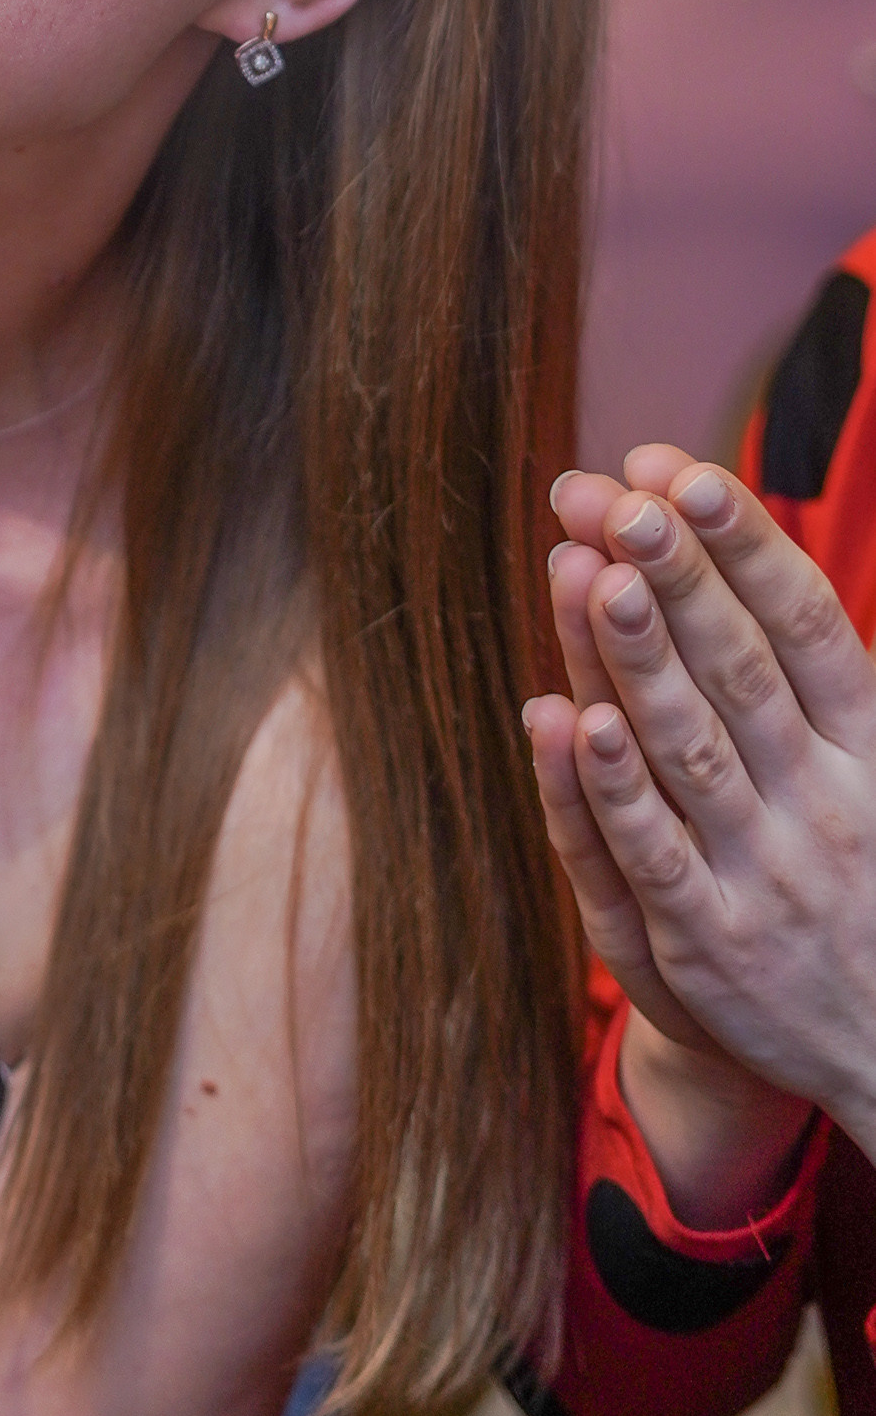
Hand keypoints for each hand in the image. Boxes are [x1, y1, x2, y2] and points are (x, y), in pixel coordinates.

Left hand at [527, 452, 875, 1172]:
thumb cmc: (864, 872)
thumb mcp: (872, 766)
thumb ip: (808, 665)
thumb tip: (736, 544)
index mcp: (872, 749)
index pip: (808, 626)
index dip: (747, 546)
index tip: (687, 473)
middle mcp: (824, 803)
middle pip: (743, 672)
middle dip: (681, 579)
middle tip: (622, 498)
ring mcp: (763, 873)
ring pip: (690, 751)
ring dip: (638, 661)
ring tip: (594, 573)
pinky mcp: (703, 942)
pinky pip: (649, 854)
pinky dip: (609, 789)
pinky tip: (569, 720)